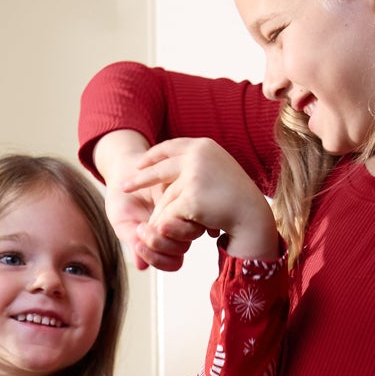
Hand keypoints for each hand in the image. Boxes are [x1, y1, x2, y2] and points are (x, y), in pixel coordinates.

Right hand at [95, 129, 196, 271]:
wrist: (126, 169)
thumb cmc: (122, 199)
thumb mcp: (122, 222)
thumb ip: (132, 243)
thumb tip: (142, 266)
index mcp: (165, 244)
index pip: (173, 263)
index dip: (158, 259)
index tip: (138, 245)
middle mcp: (179, 232)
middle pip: (183, 249)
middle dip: (160, 243)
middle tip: (141, 228)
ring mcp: (187, 213)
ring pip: (192, 231)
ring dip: (170, 228)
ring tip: (153, 217)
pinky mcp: (190, 192)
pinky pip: (192, 206)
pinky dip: (176, 207)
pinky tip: (159, 201)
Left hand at [126, 139, 279, 261]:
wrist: (252, 213)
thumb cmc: (237, 196)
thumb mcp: (218, 170)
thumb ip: (198, 164)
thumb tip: (177, 164)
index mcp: (202, 146)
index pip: (170, 147)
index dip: (152, 157)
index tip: (138, 165)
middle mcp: (196, 156)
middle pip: (159, 169)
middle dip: (139, 179)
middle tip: (122, 187)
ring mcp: (193, 176)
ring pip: (166, 198)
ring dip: (165, 213)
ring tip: (163, 223)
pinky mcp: (190, 197)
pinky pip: (171, 214)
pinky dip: (174, 224)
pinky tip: (181, 230)